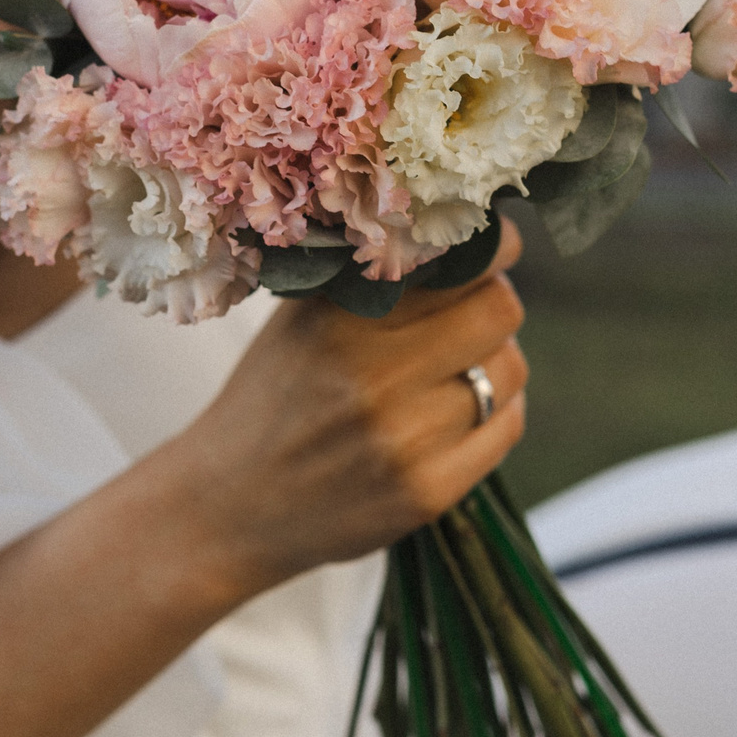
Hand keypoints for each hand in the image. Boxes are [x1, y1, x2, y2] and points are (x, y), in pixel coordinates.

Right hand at [156, 219, 529, 601]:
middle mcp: (375, 378)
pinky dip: (497, 411)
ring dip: (493, 361)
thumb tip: (451, 229)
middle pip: (499, 311)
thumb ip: (366, 275)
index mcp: (339, 321)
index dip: (488, 248)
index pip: (459, 263)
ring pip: (508, 370)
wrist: (228, 508)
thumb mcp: (299, 320)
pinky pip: (505, 429)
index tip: (491, 246)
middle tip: (470, 311)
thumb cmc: (270, 398)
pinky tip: (462, 412)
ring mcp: (405, 440)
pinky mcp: (427, 492)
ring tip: (458, 367)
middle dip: (492, 303)